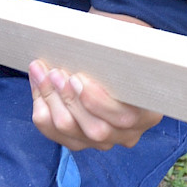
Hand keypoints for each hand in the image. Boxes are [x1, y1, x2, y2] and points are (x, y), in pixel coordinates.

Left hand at [29, 61, 161, 151]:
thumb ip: (118, 52)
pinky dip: (42, 106)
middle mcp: (127, 134)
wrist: (114, 60)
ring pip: (69, 130)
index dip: (97, 101)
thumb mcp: (128, 49)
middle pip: (95, 130)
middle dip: (69, 99)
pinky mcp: (78, 141)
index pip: (123, 117)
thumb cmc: (121, 53)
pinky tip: (38, 84)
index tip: (78, 76)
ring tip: (41, 72)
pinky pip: (53, 132)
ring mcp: (102, 141)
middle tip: (55, 72)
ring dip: (51, 99)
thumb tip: (94, 45)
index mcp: (148, 113)